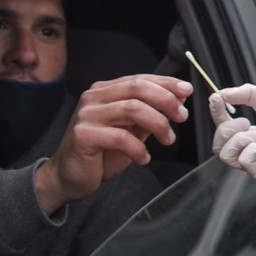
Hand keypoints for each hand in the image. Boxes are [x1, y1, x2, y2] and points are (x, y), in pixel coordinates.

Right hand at [36, 75, 192, 214]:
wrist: (69, 177)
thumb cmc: (101, 152)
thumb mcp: (132, 129)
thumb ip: (151, 112)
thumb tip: (179, 97)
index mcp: (105, 91)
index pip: (140, 79)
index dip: (166, 83)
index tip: (186, 91)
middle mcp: (94, 98)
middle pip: (137, 88)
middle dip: (166, 101)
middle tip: (181, 117)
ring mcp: (86, 115)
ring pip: (132, 109)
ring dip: (158, 124)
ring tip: (167, 139)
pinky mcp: (83, 135)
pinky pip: (120, 137)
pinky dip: (139, 149)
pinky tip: (144, 158)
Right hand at [209, 84, 255, 185]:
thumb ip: (244, 94)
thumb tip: (220, 93)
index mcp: (248, 136)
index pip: (222, 129)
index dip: (215, 114)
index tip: (215, 99)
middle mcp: (249, 152)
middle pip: (217, 147)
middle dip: (227, 129)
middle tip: (247, 122)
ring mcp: (255, 165)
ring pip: (226, 155)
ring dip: (243, 139)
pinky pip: (244, 161)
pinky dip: (254, 150)